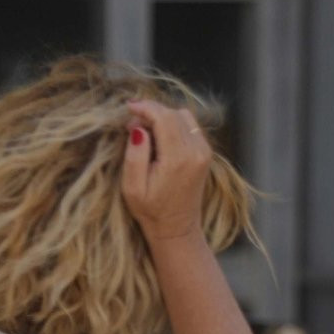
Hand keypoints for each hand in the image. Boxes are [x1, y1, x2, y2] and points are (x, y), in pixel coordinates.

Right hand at [121, 100, 212, 242]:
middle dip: (151, 112)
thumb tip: (139, 128)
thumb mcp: (132, 187)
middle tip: (131, 127)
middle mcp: (196, 152)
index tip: (128, 107)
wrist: (177, 227)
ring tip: (144, 133)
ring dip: (163, 117)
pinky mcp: (206, 154)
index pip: (165, 118)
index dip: (146, 107)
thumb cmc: (150, 210)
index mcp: (178, 159)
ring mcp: (204, 152)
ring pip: (185, 117)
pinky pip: (191, 127)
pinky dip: (174, 124)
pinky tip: (159, 138)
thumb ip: (135, 155)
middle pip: (175, 114)